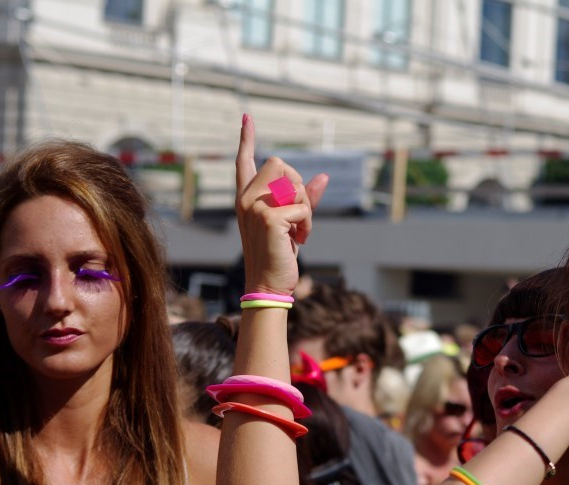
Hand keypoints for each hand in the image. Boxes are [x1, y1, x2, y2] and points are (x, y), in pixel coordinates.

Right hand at [234, 114, 329, 295]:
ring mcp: (253, 206)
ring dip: (306, 208)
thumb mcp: (291, 223)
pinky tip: (300, 239)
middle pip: (279, 164)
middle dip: (299, 186)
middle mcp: (245, 198)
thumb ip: (305, 198)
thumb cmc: (279, 254)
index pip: (243, 162)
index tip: (247, 117)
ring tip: (299, 231)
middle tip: (300, 215)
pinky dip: (308, 224)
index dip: (247, 139)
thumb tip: (324, 176)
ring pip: (294, 185)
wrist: (269, 284)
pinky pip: (302, 207)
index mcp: (247, 198)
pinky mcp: (267, 217)